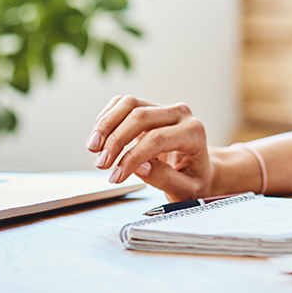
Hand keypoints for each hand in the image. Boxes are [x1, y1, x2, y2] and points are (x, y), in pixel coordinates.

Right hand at [87, 95, 212, 201]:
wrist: (198, 167)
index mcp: (193, 133)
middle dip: (115, 140)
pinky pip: (122, 104)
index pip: (157, 139)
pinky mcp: (149, 107)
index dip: (131, 157)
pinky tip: (99, 138)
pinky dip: (106, 118)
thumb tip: (140, 166)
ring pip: (129, 103)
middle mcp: (180, 114)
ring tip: (93, 148)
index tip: (116, 176)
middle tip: (101, 164)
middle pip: (140, 116)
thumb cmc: (193, 179)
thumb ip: (165, 178)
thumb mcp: (186, 189)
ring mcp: (163, 107)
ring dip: (105, 125)